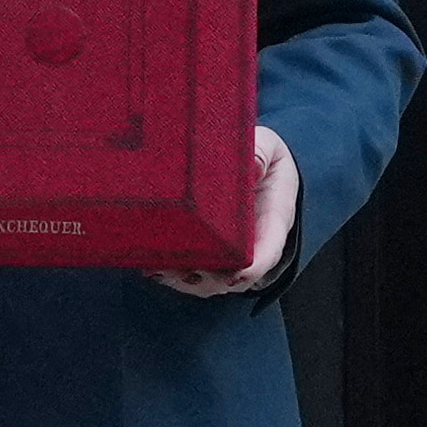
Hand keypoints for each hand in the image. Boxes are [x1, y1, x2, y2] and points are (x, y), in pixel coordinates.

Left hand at [153, 125, 301, 298]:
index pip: (269, 249)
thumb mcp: (268, 146)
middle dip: (210, 278)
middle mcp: (255, 242)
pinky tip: (153, 266)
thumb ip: (261, 152)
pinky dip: (174, 275)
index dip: (254, 266)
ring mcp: (233, 251)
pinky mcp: (212, 250)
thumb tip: (253, 167)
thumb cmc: (264, 156)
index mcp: (274, 217)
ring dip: (186, 280)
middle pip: (236, 274)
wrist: (259, 163)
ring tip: (161, 269)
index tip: (235, 274)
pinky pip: (196, 272)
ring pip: (212, 279)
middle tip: (182, 270)